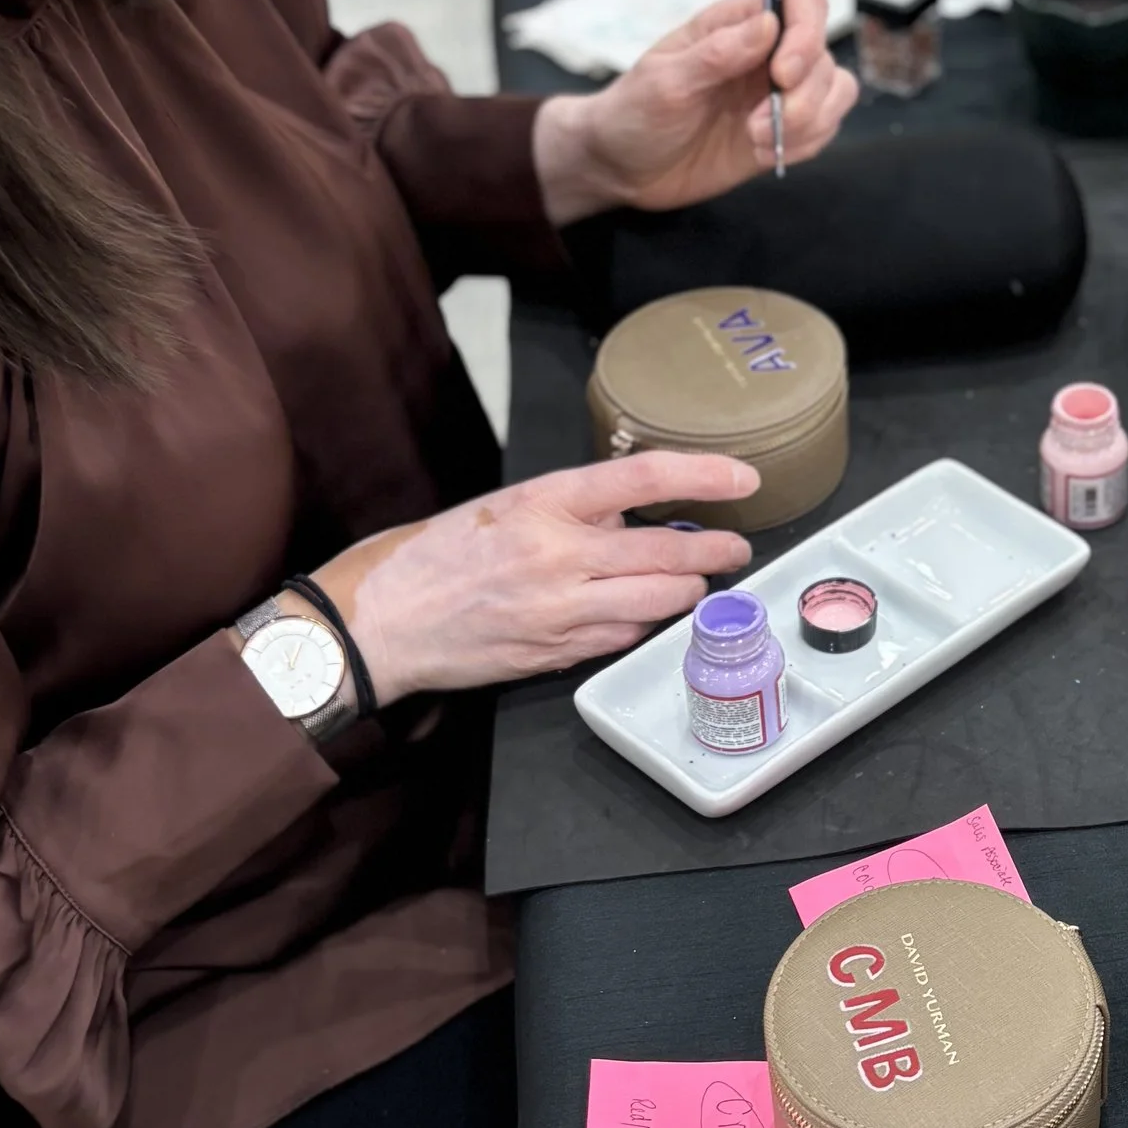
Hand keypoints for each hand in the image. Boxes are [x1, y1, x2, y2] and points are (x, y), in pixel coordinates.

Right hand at [310, 452, 758, 702]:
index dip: (704, 475)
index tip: (743, 479)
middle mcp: (558, 554)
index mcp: (544, 502)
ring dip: (688, 592)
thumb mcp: (506, 506)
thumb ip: (573, 509)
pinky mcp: (557, 652)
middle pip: (668, 551)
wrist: (383, 621)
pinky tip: (647, 615)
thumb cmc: (438, 554)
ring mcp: (560, 609)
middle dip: (716, 552)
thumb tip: (634, 514)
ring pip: (660, 602)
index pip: (644, 478)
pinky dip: (646, 625)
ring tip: (697, 583)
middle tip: (735, 549)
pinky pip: (625, 638)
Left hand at [531, 0, 856, 226]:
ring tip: (758, 140)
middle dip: (805, 95)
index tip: (782, 74)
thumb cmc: (634, 113)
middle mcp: (766, 54)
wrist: (622, 168)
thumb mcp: (665, 82)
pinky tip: (762, 153)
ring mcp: (776, 94)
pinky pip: (823, 129)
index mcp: (737, 25)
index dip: (807, 34)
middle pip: (824, 55)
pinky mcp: (782, 131)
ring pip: (835, 91)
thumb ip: (717, 54)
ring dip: (809, 121)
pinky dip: (805, 144)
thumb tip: (769, 23)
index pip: (802, 5)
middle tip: (758, 124)